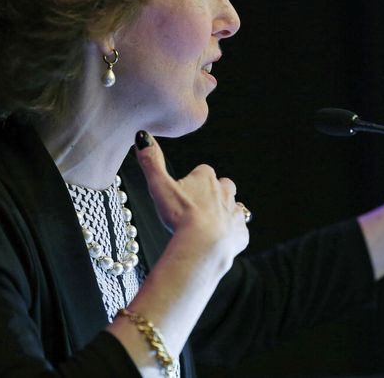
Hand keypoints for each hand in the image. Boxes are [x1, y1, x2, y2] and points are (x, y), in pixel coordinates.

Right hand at [134, 130, 248, 263]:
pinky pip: (239, 230)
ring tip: (210, 222)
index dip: (193, 180)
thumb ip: (151, 162)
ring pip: (234, 206)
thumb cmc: (181, 216)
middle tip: (198, 205)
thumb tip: (143, 137)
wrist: (203, 245)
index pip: (202, 171)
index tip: (184, 190)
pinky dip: (231, 234)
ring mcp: (234, 212)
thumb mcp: (159, 186)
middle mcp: (225, 191)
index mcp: (206, 178)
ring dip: (224, 211)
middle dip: (214, 192)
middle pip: (223, 185)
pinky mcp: (241, 233)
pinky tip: (220, 240)